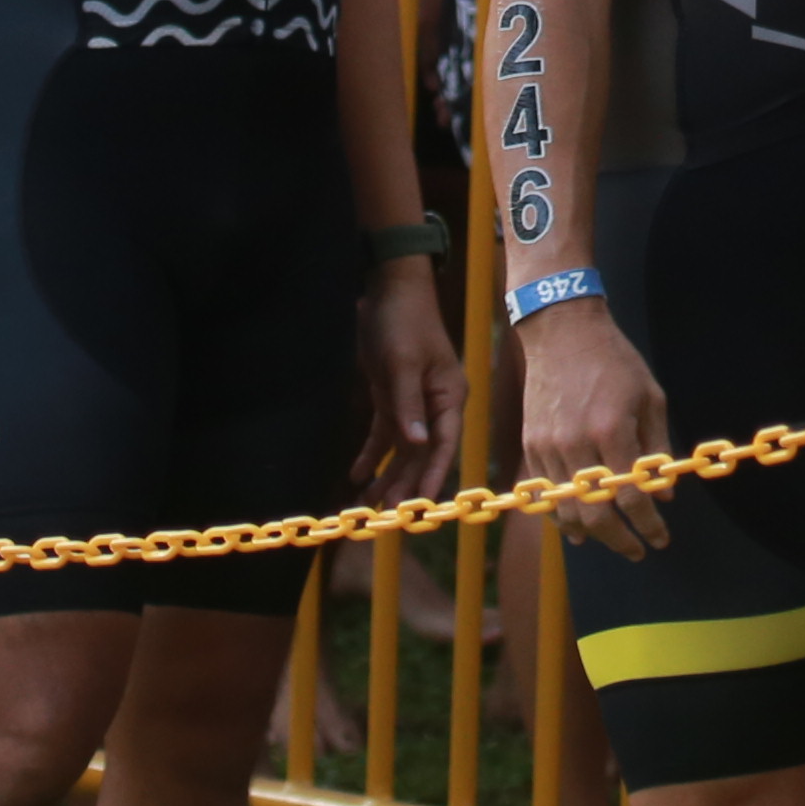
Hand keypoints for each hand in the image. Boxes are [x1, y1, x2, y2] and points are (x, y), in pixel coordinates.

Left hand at [356, 261, 464, 501]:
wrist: (390, 288)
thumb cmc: (404, 322)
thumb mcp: (403, 363)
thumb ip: (408, 405)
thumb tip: (417, 444)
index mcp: (448, 396)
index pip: (444, 444)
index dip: (433, 475)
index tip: (420, 505)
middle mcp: (434, 405)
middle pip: (421, 453)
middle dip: (405, 483)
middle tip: (386, 516)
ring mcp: (413, 402)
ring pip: (402, 449)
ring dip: (387, 475)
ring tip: (367, 506)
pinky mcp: (392, 397)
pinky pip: (384, 433)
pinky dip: (371, 454)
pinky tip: (356, 474)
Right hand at [518, 297, 676, 553]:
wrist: (563, 331)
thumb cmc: (614, 360)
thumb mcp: (650, 397)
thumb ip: (658, 447)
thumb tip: (665, 494)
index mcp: (612, 430)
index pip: (632, 496)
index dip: (649, 525)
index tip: (660, 539)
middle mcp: (577, 443)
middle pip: (595, 513)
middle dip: (619, 540)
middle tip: (636, 551)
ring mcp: (548, 446)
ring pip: (565, 510)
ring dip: (589, 533)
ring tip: (608, 539)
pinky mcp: (531, 444)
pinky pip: (543, 493)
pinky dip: (560, 514)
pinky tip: (575, 525)